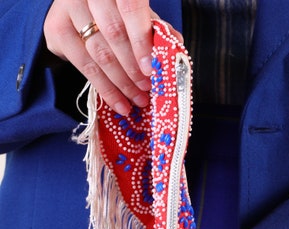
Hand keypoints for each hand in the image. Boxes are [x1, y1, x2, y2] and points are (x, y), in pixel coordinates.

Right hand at [44, 0, 154, 115]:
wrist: (79, 4)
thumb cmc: (112, 8)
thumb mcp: (134, 12)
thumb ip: (152, 26)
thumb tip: (175, 45)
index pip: (130, 9)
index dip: (141, 40)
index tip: (151, 69)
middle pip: (114, 35)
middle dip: (133, 68)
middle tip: (147, 90)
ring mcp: (68, 10)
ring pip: (99, 55)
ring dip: (122, 84)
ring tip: (138, 100)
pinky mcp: (57, 31)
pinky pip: (84, 67)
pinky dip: (105, 89)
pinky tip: (120, 103)